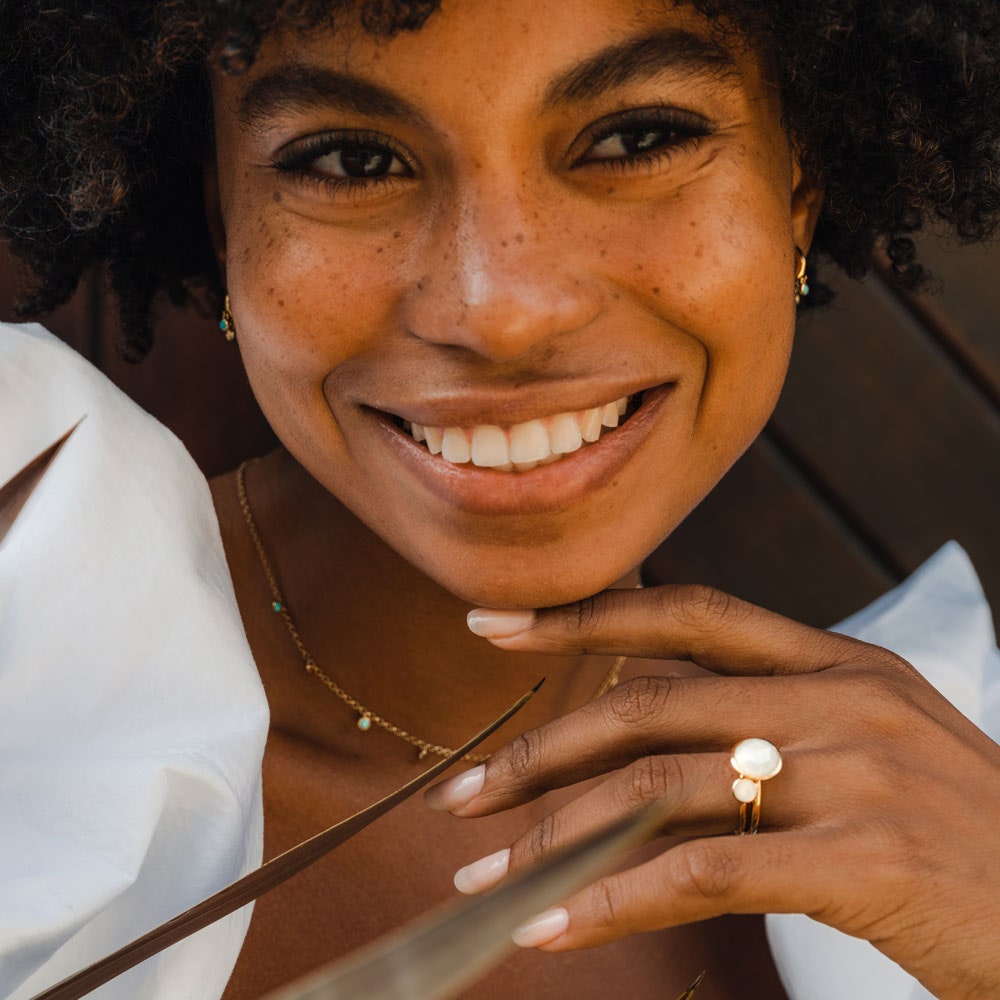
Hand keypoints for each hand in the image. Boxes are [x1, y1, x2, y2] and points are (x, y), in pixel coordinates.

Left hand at [425, 585, 999, 999]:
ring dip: (556, 839)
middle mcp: (841, 701)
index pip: (688, 613)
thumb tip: (653, 738)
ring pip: (661, 791)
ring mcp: (854, 776)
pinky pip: (705, 873)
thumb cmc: (962, 835)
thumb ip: (775, 721)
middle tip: (461, 796)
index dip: (585, 613)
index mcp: (839, 661)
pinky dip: (616, 901)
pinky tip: (556, 929)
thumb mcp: (876, 746)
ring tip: (486, 880)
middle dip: (540, 752)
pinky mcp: (865, 862)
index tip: (495, 627)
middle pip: (649, 707)